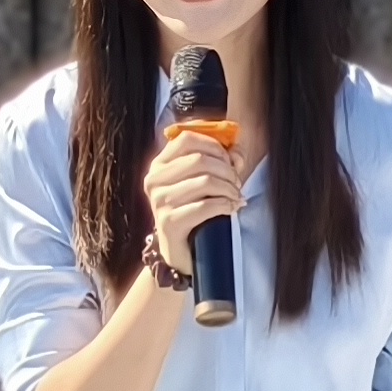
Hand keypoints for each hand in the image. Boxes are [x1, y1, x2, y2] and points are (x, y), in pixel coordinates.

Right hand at [141, 122, 244, 287]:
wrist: (181, 251)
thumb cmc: (195, 211)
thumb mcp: (206, 181)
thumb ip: (222, 161)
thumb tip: (237, 154)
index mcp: (160, 164)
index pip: (186, 138)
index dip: (214, 145)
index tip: (229, 160)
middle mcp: (154, 180)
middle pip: (199, 159)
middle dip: (226, 170)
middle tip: (237, 183)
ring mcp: (159, 201)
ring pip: (204, 181)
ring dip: (228, 188)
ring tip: (236, 197)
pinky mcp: (168, 222)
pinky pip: (204, 206)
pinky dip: (224, 205)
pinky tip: (231, 208)